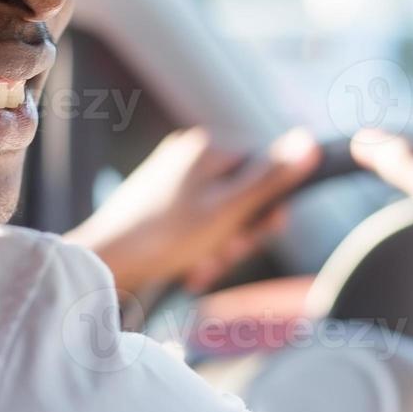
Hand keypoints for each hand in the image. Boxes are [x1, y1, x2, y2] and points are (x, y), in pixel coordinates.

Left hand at [66, 127, 320, 295]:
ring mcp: (172, 178)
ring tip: (201, 268)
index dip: (267, 206)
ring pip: (220, 215)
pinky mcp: (158, 203)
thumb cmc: (165, 237)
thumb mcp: (227, 210)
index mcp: (207, 147)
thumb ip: (270, 179)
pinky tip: (188, 270)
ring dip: (219, 247)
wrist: (102, 264)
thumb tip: (310, 141)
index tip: (257, 234)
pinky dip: (198, 249)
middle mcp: (189, 155)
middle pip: (242, 193)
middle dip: (239, 233)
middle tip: (223, 255)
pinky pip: (196, 225)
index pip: (264, 167)